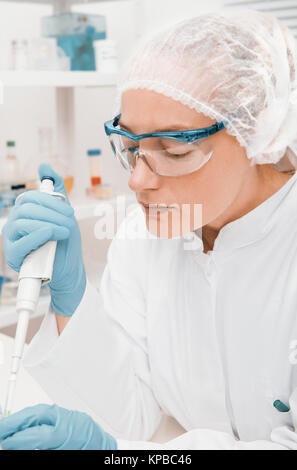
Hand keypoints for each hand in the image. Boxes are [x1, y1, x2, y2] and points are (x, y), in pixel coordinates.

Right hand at [0, 404, 116, 449]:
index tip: (3, 443)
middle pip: (37, 414)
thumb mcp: (64, 454)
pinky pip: (49, 413)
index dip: (17, 439)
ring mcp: (72, 416)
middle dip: (14, 422)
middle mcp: (70, 421)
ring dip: (21, 419)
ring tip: (7, 428)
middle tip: (0, 431)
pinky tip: (23, 425)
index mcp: (70, 434)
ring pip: (42, 411)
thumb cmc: (90, 452)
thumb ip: (39, 448)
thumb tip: (17, 446)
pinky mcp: (72, 416)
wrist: (109, 452)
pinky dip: (33, 417)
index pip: (37, 434)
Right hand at [2, 163, 85, 315]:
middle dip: (53, 213)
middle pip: (27, 207)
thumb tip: (44, 165)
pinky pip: (20, 241)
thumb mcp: (64, 211)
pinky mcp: (13, 255)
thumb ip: (56, 189)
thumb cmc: (64, 241)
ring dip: (49, 224)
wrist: (69, 268)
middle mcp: (15, 221)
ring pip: (23, 221)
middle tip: (70, 223)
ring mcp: (12, 238)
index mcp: (25, 210)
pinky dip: (38, 234)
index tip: (69, 211)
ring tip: (64, 232)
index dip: (52, 201)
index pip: (32, 196)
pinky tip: (50, 234)